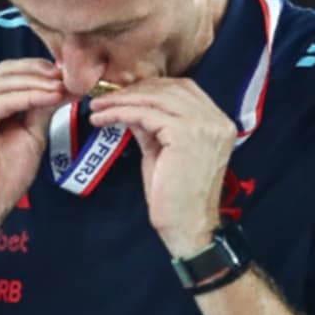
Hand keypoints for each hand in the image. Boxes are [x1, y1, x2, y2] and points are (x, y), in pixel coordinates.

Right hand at [0, 59, 65, 244]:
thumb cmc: (3, 178)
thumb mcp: (32, 137)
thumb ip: (41, 110)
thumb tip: (62, 88)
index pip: (15, 73)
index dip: (42, 70)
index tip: (71, 75)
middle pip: (8, 71)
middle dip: (40, 71)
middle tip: (68, 76)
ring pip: (4, 82)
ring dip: (37, 82)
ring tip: (62, 87)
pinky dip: (27, 96)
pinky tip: (48, 97)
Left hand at [88, 78, 236, 255]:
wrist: (188, 227)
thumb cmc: (175, 197)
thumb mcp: (162, 151)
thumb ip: (152, 125)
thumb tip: (129, 105)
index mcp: (217, 122)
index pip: (183, 88)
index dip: (151, 87)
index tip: (124, 94)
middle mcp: (216, 119)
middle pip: (169, 88)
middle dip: (133, 90)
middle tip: (104, 98)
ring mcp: (203, 125)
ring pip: (154, 98)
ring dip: (121, 100)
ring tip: (97, 107)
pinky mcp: (185, 134)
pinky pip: (144, 114)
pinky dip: (119, 112)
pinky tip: (102, 118)